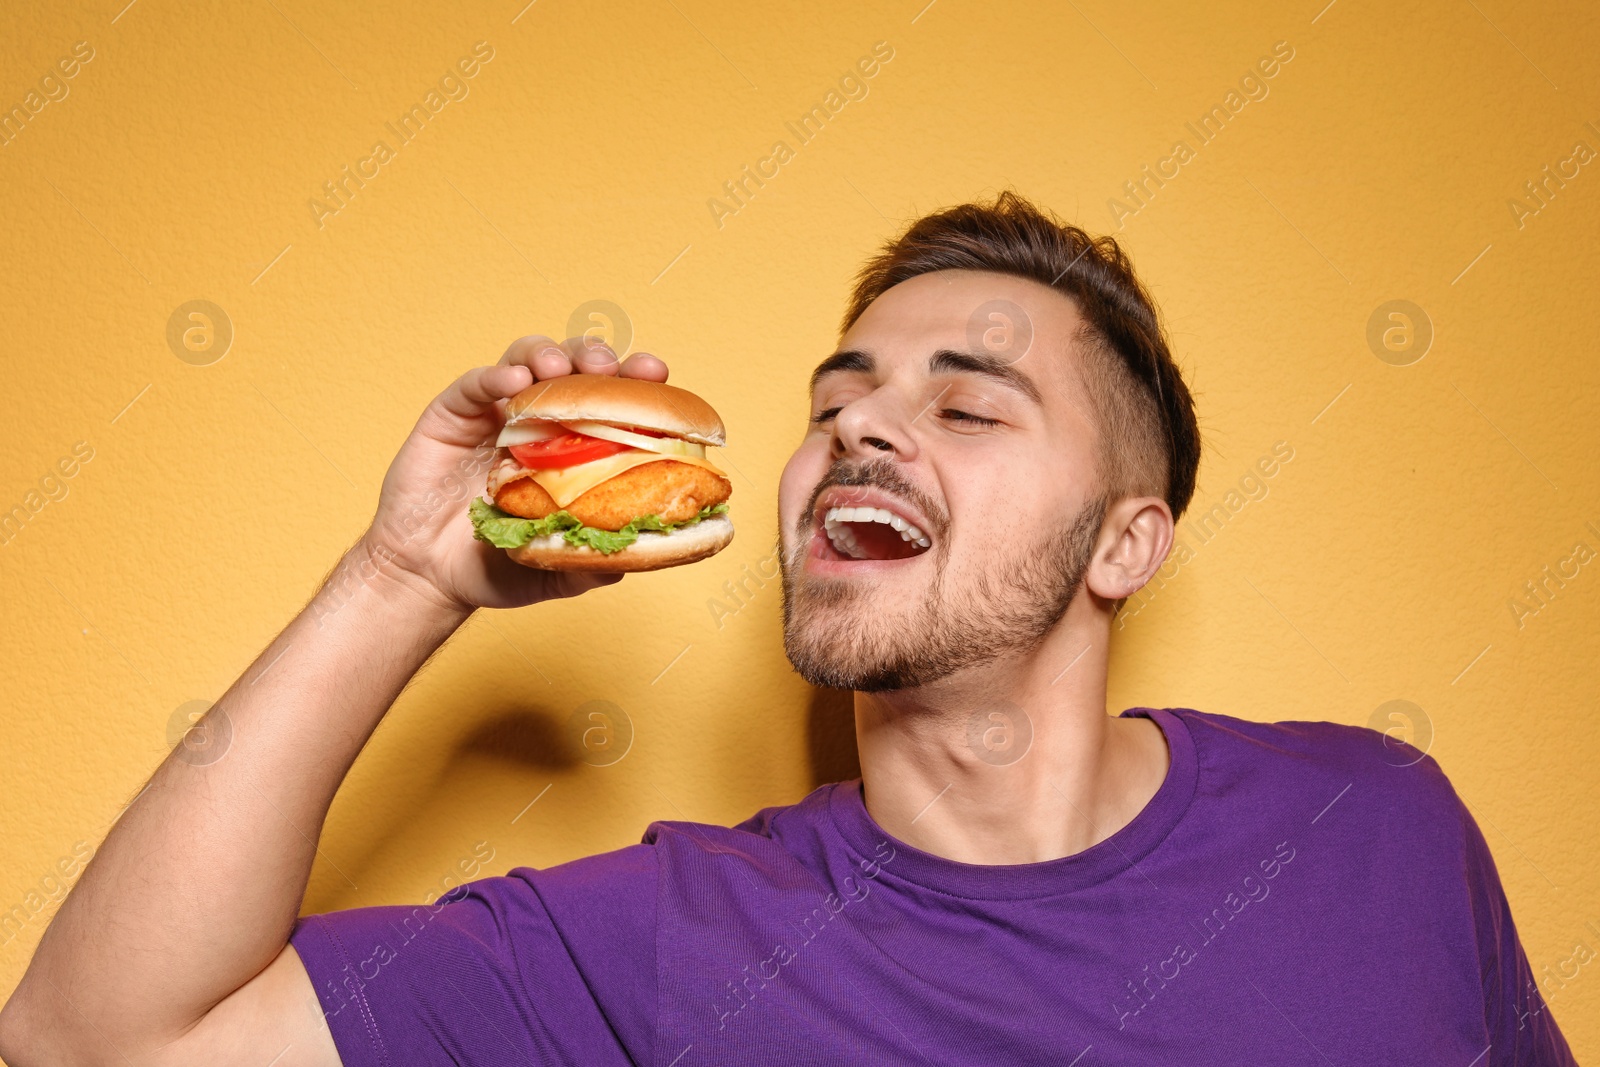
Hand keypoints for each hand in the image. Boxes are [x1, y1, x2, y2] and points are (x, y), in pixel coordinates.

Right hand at [361, 335, 670, 612]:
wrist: (430, 578)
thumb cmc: (496, 568)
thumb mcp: (556, 571)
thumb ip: (595, 562)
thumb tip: (641, 552)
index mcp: (573, 447)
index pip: (611, 401)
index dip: (635, 383)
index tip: (656, 373)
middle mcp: (539, 420)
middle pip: (574, 368)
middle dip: (595, 357)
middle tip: (608, 367)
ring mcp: (495, 412)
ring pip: (526, 360)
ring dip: (548, 355)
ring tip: (560, 369)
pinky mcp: (453, 413)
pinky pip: (476, 383)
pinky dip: (496, 375)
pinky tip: (513, 381)